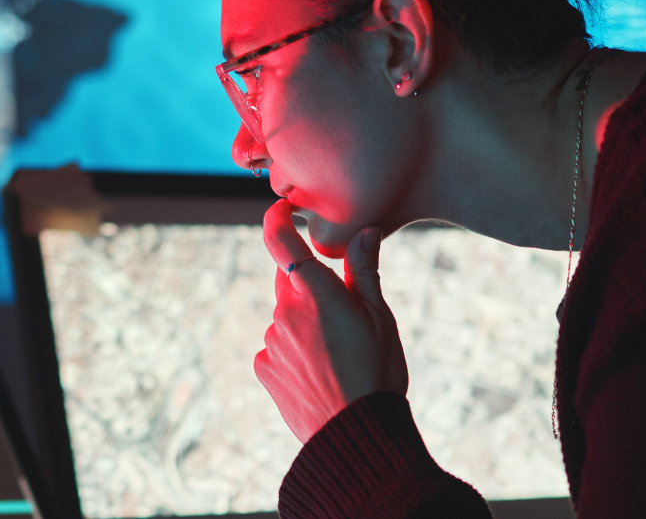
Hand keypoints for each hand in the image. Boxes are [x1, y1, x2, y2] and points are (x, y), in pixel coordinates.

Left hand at [254, 199, 408, 442]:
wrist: (357, 436)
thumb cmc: (378, 373)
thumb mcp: (381, 318)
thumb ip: (366, 271)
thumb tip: (364, 231)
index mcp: (316, 293)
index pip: (280, 241)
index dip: (277, 218)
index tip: (282, 210)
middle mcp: (285, 312)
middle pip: (288, 282)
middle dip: (309, 286)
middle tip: (342, 313)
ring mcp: (271, 342)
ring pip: (285, 318)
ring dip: (304, 323)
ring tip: (338, 355)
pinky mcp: (264, 368)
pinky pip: (277, 348)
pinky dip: (294, 352)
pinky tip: (321, 374)